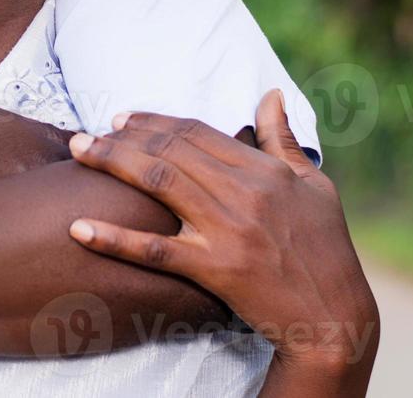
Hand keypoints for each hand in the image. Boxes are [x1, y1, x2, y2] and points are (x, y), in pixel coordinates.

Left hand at [66, 91, 378, 393]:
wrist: (334, 318)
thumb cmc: (326, 249)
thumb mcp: (314, 185)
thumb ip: (283, 140)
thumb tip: (270, 94)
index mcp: (265, 170)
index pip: (197, 131)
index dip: (155, 121)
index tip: (123, 119)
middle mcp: (244, 193)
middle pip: (170, 149)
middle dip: (123, 136)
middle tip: (88, 135)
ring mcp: (228, 229)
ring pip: (158, 182)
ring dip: (112, 163)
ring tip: (79, 152)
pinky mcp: (214, 269)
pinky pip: (154, 250)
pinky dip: (113, 238)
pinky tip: (78, 227)